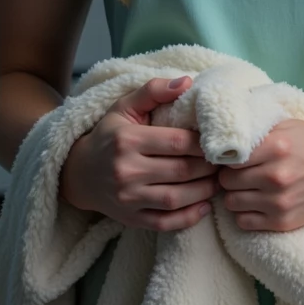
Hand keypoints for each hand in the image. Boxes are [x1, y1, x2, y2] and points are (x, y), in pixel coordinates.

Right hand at [59, 75, 220, 230]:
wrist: (80, 173)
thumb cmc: (109, 135)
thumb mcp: (125, 106)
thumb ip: (154, 91)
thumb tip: (187, 81)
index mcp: (127, 140)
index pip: (177, 142)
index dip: (203, 144)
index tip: (217, 142)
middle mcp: (126, 171)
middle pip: (181, 171)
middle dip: (209, 167)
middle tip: (224, 162)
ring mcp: (127, 198)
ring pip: (176, 199)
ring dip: (204, 191)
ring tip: (217, 181)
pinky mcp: (130, 218)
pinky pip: (165, 223)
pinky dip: (189, 218)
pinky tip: (204, 206)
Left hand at [216, 119, 303, 231]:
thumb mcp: (288, 126)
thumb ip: (257, 131)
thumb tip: (221, 137)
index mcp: (277, 147)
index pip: (227, 156)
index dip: (227, 156)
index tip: (235, 156)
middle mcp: (277, 176)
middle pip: (226, 181)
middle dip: (230, 176)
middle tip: (242, 172)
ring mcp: (280, 202)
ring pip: (231, 202)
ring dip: (236, 194)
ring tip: (249, 187)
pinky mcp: (283, 222)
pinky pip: (243, 222)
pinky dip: (245, 213)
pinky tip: (257, 202)